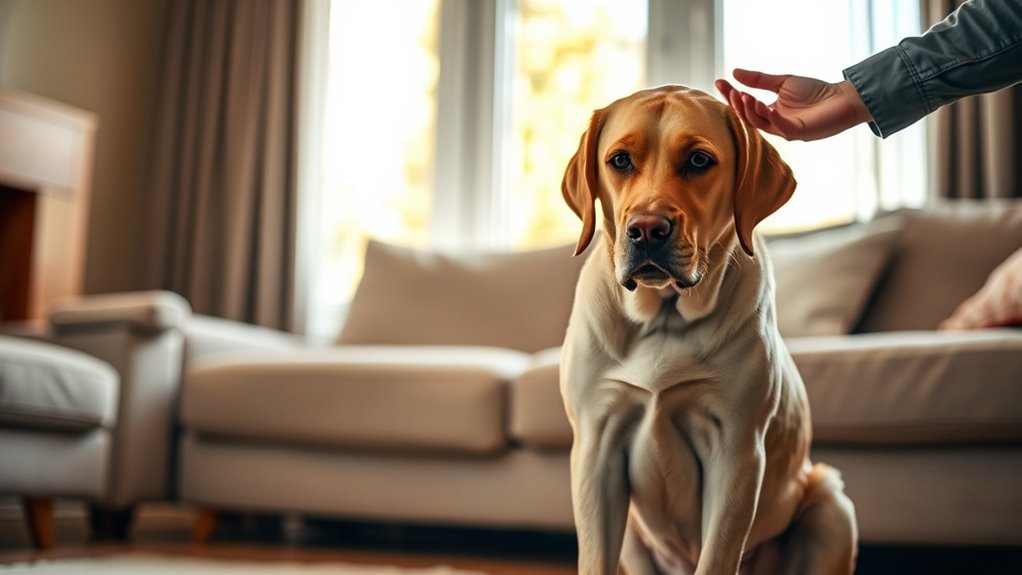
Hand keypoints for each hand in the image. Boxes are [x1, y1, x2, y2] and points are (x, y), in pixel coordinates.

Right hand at [715, 68, 872, 140]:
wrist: (842, 99)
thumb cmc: (816, 92)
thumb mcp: (782, 82)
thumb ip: (759, 80)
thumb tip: (735, 73)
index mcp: (769, 112)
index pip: (745, 105)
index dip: (731, 94)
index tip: (719, 81)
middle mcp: (774, 123)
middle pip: (748, 116)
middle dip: (737, 104)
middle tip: (730, 90)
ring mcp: (784, 129)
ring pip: (759, 122)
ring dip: (750, 109)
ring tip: (743, 94)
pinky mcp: (797, 132)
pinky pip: (778, 126)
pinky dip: (769, 115)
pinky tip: (763, 104)